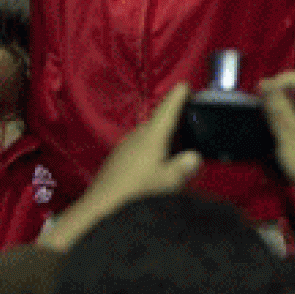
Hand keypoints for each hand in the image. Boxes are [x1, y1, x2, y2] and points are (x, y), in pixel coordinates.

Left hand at [40, 83, 201, 250]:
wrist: (100, 208)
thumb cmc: (137, 192)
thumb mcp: (169, 182)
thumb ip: (184, 167)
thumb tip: (194, 157)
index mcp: (152, 136)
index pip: (167, 110)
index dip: (178, 97)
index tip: (185, 85)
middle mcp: (137, 136)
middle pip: (158, 123)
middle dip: (173, 123)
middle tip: (189, 127)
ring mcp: (125, 147)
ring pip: (148, 137)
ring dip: (161, 140)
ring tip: (175, 151)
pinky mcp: (117, 160)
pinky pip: (139, 148)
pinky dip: (150, 151)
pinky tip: (154, 167)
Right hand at [258, 71, 294, 228]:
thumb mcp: (290, 130)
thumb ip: (277, 106)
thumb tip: (265, 83)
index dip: (285, 78)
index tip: (263, 88)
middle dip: (278, 102)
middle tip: (258, 109)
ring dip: (279, 122)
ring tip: (261, 129)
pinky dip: (284, 139)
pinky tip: (271, 149)